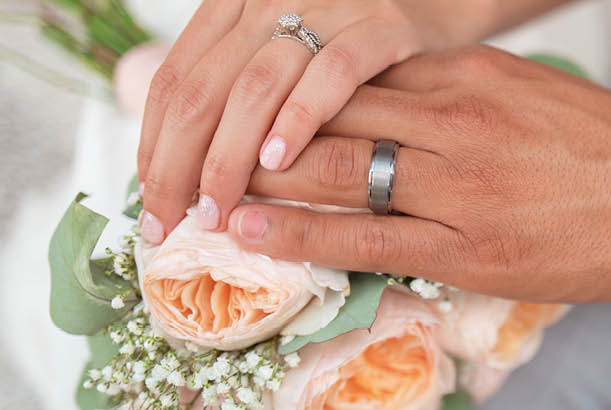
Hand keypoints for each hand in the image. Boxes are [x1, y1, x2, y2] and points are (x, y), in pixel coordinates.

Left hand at [136, 0, 496, 243]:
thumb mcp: (288, 54)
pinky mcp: (383, 26)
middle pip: (204, 89)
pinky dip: (300, 118)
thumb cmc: (358, 44)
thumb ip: (242, 94)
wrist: (441, 2)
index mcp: (237, 6)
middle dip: (181, 164)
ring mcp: (329, 9)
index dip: (155, 147)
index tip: (152, 206)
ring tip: (218, 207)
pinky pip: (332, 74)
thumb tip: (186, 170)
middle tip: (175, 222)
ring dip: (228, 155)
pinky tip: (279, 160)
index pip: (176, 83)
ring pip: (256, 86)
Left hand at [232, 46, 610, 302]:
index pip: (358, 74)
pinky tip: (252, 230)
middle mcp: (457, 119)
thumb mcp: (532, 94)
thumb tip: (399, 101)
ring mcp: (462, 183)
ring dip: (263, 179)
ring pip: (338, 171)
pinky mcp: (471, 245)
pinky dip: (300, 233)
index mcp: (471, 74)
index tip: (250, 102)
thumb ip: (463, 93)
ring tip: (205, 188)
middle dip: (261, 131)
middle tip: (202, 142)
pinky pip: (368, 237)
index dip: (294, 90)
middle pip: (332, 114)